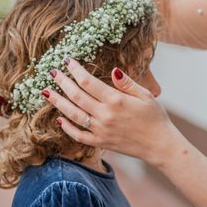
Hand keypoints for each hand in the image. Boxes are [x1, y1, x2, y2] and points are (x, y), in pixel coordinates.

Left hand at [42, 58, 177, 164]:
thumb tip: (112, 70)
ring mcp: (101, 131)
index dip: (75, 70)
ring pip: (73, 114)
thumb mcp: (145, 95)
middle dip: (62, 82)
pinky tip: (60, 119)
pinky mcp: (101, 143)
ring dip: (58, 102)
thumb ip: (127, 83)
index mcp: (116, 100)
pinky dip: (67, 127)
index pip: (88, 82)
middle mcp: (105, 115)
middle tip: (53, 72)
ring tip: (46, 92)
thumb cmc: (155, 118)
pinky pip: (79, 136)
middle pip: (76, 96)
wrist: (160, 145)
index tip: (67, 61)